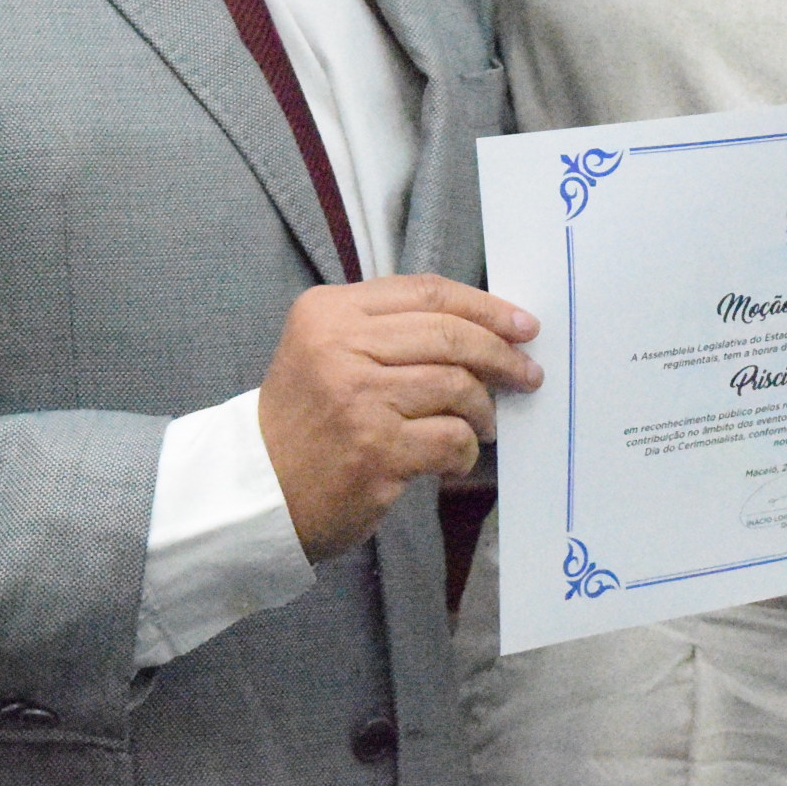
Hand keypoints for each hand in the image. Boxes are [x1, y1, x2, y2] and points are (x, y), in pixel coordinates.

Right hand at [256, 274, 542, 558]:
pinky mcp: (375, 450)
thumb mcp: (328, 351)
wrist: (259, 493)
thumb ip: (392, 331)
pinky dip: (465, 450)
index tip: (522, 325)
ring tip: (484, 425)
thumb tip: (486, 330)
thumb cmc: (307, 421)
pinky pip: (451, 438)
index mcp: (329, 311)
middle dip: (501, 355)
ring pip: (457, 386)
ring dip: (483, 410)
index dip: (485, 307)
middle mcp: (339, 347)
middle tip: (527, 374)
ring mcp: (358, 399)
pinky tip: (454, 459)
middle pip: (450, 335)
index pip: (427, 292)